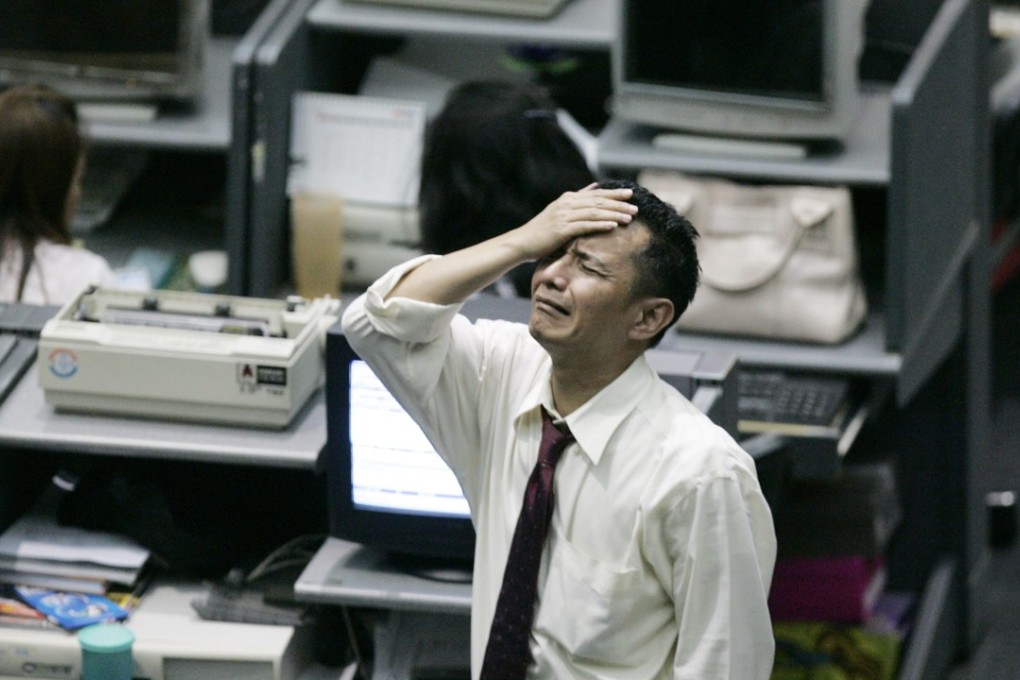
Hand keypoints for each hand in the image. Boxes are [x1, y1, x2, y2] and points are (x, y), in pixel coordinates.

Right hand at [512, 184, 636, 261]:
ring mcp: (564, 216)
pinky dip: (600, 224)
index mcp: (567, 199)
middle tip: (636, 206)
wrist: (521, 242)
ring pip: (594, 212)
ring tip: (630, 217)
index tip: (630, 194)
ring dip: (614, 214)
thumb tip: (594, 188)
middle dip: (619, 203)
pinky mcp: (561, 229)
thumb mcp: (558, 212)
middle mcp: (567, 204)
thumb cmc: (541, 231)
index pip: (595, 194)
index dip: (614, 194)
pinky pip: (585, 225)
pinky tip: (613, 226)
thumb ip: (576, 201)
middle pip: (598, 201)